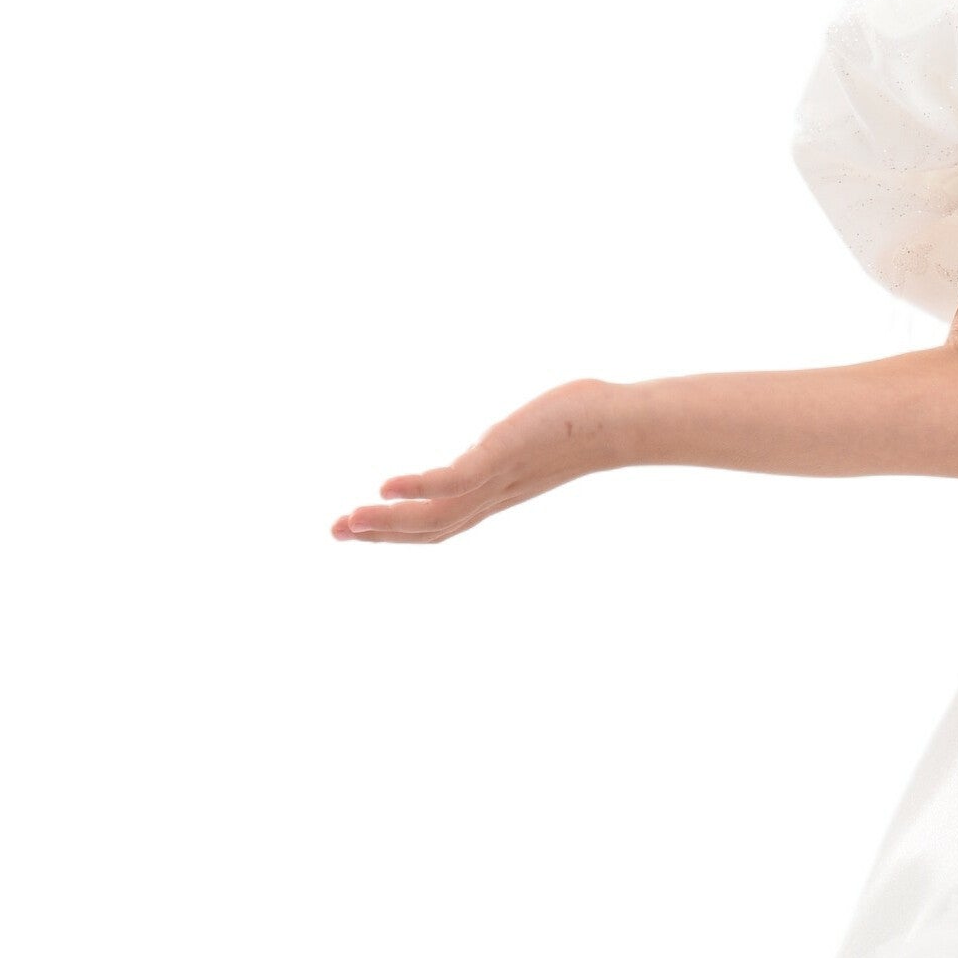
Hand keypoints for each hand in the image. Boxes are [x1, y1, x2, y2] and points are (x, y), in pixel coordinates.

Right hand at [331, 379, 630, 543]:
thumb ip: (508, 443)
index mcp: (495, 492)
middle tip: (334, 534)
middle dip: (381, 534)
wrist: (623, 423)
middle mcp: (493, 494)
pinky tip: (385, 487)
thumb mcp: (532, 438)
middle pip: (431, 528)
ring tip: (347, 524)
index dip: (399, 530)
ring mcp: (498, 479)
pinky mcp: (503, 456)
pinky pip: (455, 481)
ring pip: (436, 515)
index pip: (440, 522)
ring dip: (389, 523)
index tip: (358, 530)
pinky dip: (419, 489)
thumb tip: (501, 437)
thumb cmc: (583, 422)